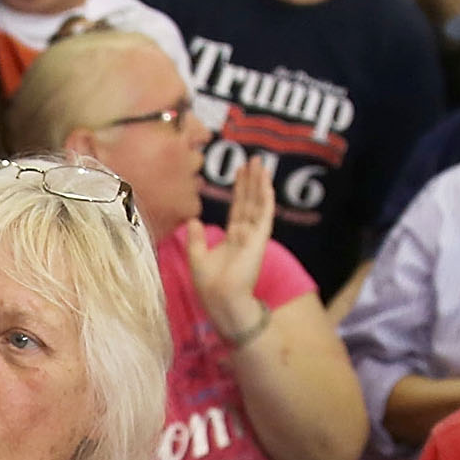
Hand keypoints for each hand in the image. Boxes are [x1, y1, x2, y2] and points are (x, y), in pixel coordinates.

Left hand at [189, 153, 276, 341]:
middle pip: (250, 202)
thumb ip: (196, 239)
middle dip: (251, 181)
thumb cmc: (210, 286)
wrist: (221, 300)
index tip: (240, 171)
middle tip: (253, 160)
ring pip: (258, 204)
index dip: (239, 190)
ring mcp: (254, 237)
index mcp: (233, 239)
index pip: (238, 209)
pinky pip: (264, 215)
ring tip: (260, 164)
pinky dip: (265, 199)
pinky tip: (266, 183)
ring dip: (260, 184)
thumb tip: (193, 220)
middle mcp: (246, 236)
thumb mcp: (197, 258)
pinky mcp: (259, 240)